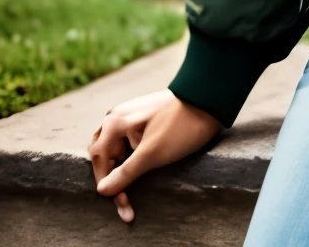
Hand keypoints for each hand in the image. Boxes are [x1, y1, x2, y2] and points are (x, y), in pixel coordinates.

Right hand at [89, 89, 222, 222]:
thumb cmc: (180, 127)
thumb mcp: (152, 154)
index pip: (100, 160)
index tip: (125, 208)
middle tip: (126, 200)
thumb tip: (102, 190)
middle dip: (112, 178)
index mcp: (115, 122)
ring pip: (114, 149)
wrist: (208, 100)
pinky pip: (126, 142)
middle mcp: (117, 116)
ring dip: (120, 169)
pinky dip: (129, 159)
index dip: (110, 186)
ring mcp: (130, 116)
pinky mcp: (142, 119)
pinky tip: (137, 170)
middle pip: (103, 154)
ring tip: (130, 188)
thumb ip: (124, 173)